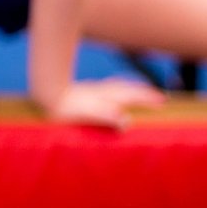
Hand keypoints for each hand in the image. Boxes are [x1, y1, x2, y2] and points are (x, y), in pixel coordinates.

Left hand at [43, 77, 165, 131]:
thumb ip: (107, 116)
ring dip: (130, 88)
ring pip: (115, 86)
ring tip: (139, 90)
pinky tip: (109, 93)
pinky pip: (105, 88)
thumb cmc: (62, 109)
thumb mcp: (85, 115)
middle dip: (143, 92)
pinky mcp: (80, 92)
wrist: (43, 96)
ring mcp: (90, 90)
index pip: (131, 95)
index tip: (163, 100)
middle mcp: (100, 90)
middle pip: (126, 89)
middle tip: (159, 96)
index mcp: (104, 96)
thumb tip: (127, 121)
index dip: (147, 98)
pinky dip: (114, 89)